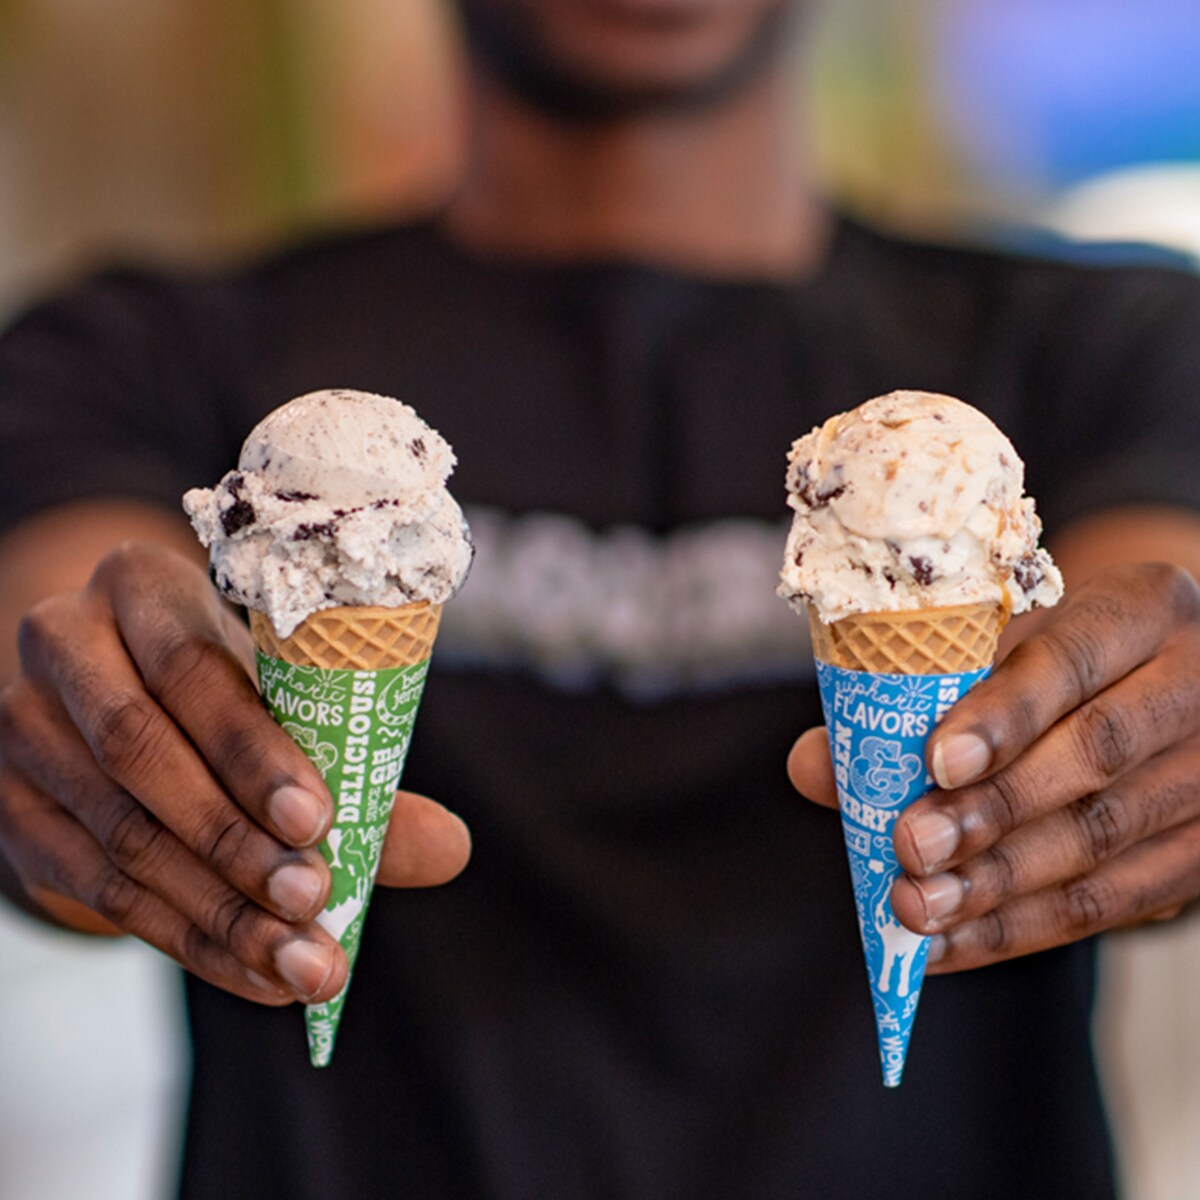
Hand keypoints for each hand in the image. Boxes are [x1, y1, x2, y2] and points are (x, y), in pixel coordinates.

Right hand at [0, 542, 469, 1003]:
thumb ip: (359, 759)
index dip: (253, 750)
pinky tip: (258, 974)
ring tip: (302, 963)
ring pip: (119, 834)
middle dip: (234, 840)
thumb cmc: (226, 684)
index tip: (320, 821)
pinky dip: (187, 939)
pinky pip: (96, 889)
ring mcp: (23, 727)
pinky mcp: (10, 806)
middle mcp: (64, 643)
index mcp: (141, 587)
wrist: (113, 693)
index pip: (190, 667)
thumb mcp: (286, 691)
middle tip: (314, 902)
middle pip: (140, 752)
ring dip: (219, 910)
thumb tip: (450, 847)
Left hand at [788, 562, 1199, 972]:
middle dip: (994, 808)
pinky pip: (1114, 902)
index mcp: (1143, 608)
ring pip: (1106, 838)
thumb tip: (813, 765)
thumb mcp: (1001, 647)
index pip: (1073, 659)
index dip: (1004, 715)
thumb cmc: (1057, 661)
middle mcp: (1196, 683)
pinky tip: (949, 943)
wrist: (1158, 687)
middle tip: (911, 846)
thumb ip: (913, 698)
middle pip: (1097, 754)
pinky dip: (1020, 928)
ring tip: (916, 906)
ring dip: (999, 884)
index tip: (934, 761)